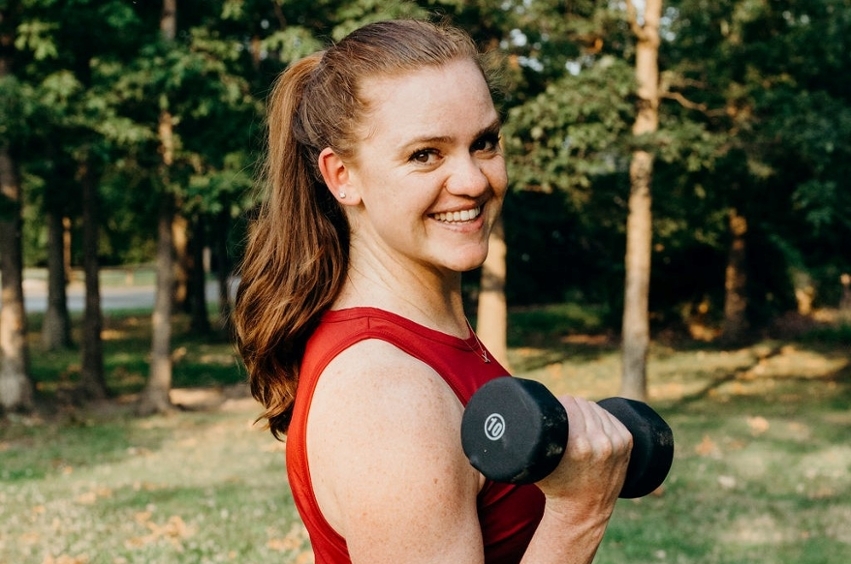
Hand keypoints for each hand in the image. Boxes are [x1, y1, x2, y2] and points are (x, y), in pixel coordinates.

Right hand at [535, 396, 632, 516]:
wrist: (583, 511)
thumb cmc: (556, 486)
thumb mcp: (540, 464)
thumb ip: (530, 440)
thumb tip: (517, 413)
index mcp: (579, 445)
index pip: (569, 403)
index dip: (559, 402)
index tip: (552, 407)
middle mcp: (600, 442)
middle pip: (583, 404)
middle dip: (571, 406)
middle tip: (562, 415)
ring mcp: (616, 443)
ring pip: (597, 409)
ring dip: (586, 410)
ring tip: (575, 420)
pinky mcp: (626, 443)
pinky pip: (611, 417)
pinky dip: (601, 417)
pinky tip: (592, 422)